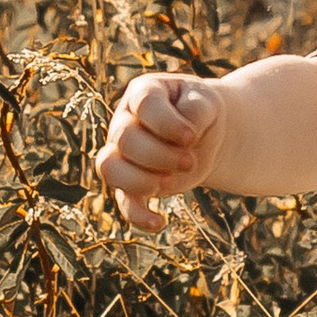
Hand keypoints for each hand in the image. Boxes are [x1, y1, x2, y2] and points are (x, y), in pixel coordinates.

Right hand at [98, 70, 225, 228]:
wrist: (204, 135)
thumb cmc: (201, 111)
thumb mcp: (207, 102)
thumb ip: (196, 110)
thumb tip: (185, 134)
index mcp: (143, 94)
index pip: (143, 105)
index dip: (166, 124)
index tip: (191, 137)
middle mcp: (125, 121)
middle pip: (125, 139)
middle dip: (160, 155)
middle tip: (189, 160)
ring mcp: (123, 153)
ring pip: (109, 168)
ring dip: (140, 180)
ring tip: (170, 181)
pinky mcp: (132, 183)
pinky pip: (123, 201)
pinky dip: (137, 215)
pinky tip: (159, 222)